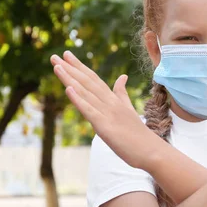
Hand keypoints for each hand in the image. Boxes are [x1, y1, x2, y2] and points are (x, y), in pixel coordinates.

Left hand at [49, 51, 156, 169]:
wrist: (152, 151)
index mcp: (114, 100)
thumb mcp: (129, 109)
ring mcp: (108, 114)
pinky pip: (89, 111)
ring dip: (70, 79)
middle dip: (70, 68)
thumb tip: (122, 77)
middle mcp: (110, 103)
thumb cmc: (139, 134)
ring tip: (57, 66)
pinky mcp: (105, 127)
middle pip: (87, 82)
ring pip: (86, 93)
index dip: (80, 67)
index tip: (67, 55)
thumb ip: (122, 94)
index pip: (94, 79)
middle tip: (55, 56)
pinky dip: (78, 99)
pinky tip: (68, 89)